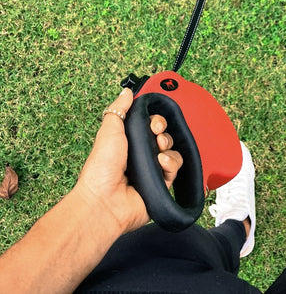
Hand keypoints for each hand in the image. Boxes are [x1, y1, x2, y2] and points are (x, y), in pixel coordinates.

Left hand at [75, 88, 182, 234]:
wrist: (104, 201)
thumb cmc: (101, 169)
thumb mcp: (109, 130)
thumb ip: (119, 108)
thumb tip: (127, 92)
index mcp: (128, 142)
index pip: (149, 125)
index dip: (154, 120)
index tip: (151, 121)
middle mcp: (140, 156)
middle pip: (163, 135)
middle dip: (163, 130)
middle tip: (155, 132)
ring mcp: (151, 170)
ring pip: (172, 151)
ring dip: (168, 146)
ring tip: (158, 150)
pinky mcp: (161, 185)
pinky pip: (175, 169)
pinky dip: (170, 163)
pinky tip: (160, 163)